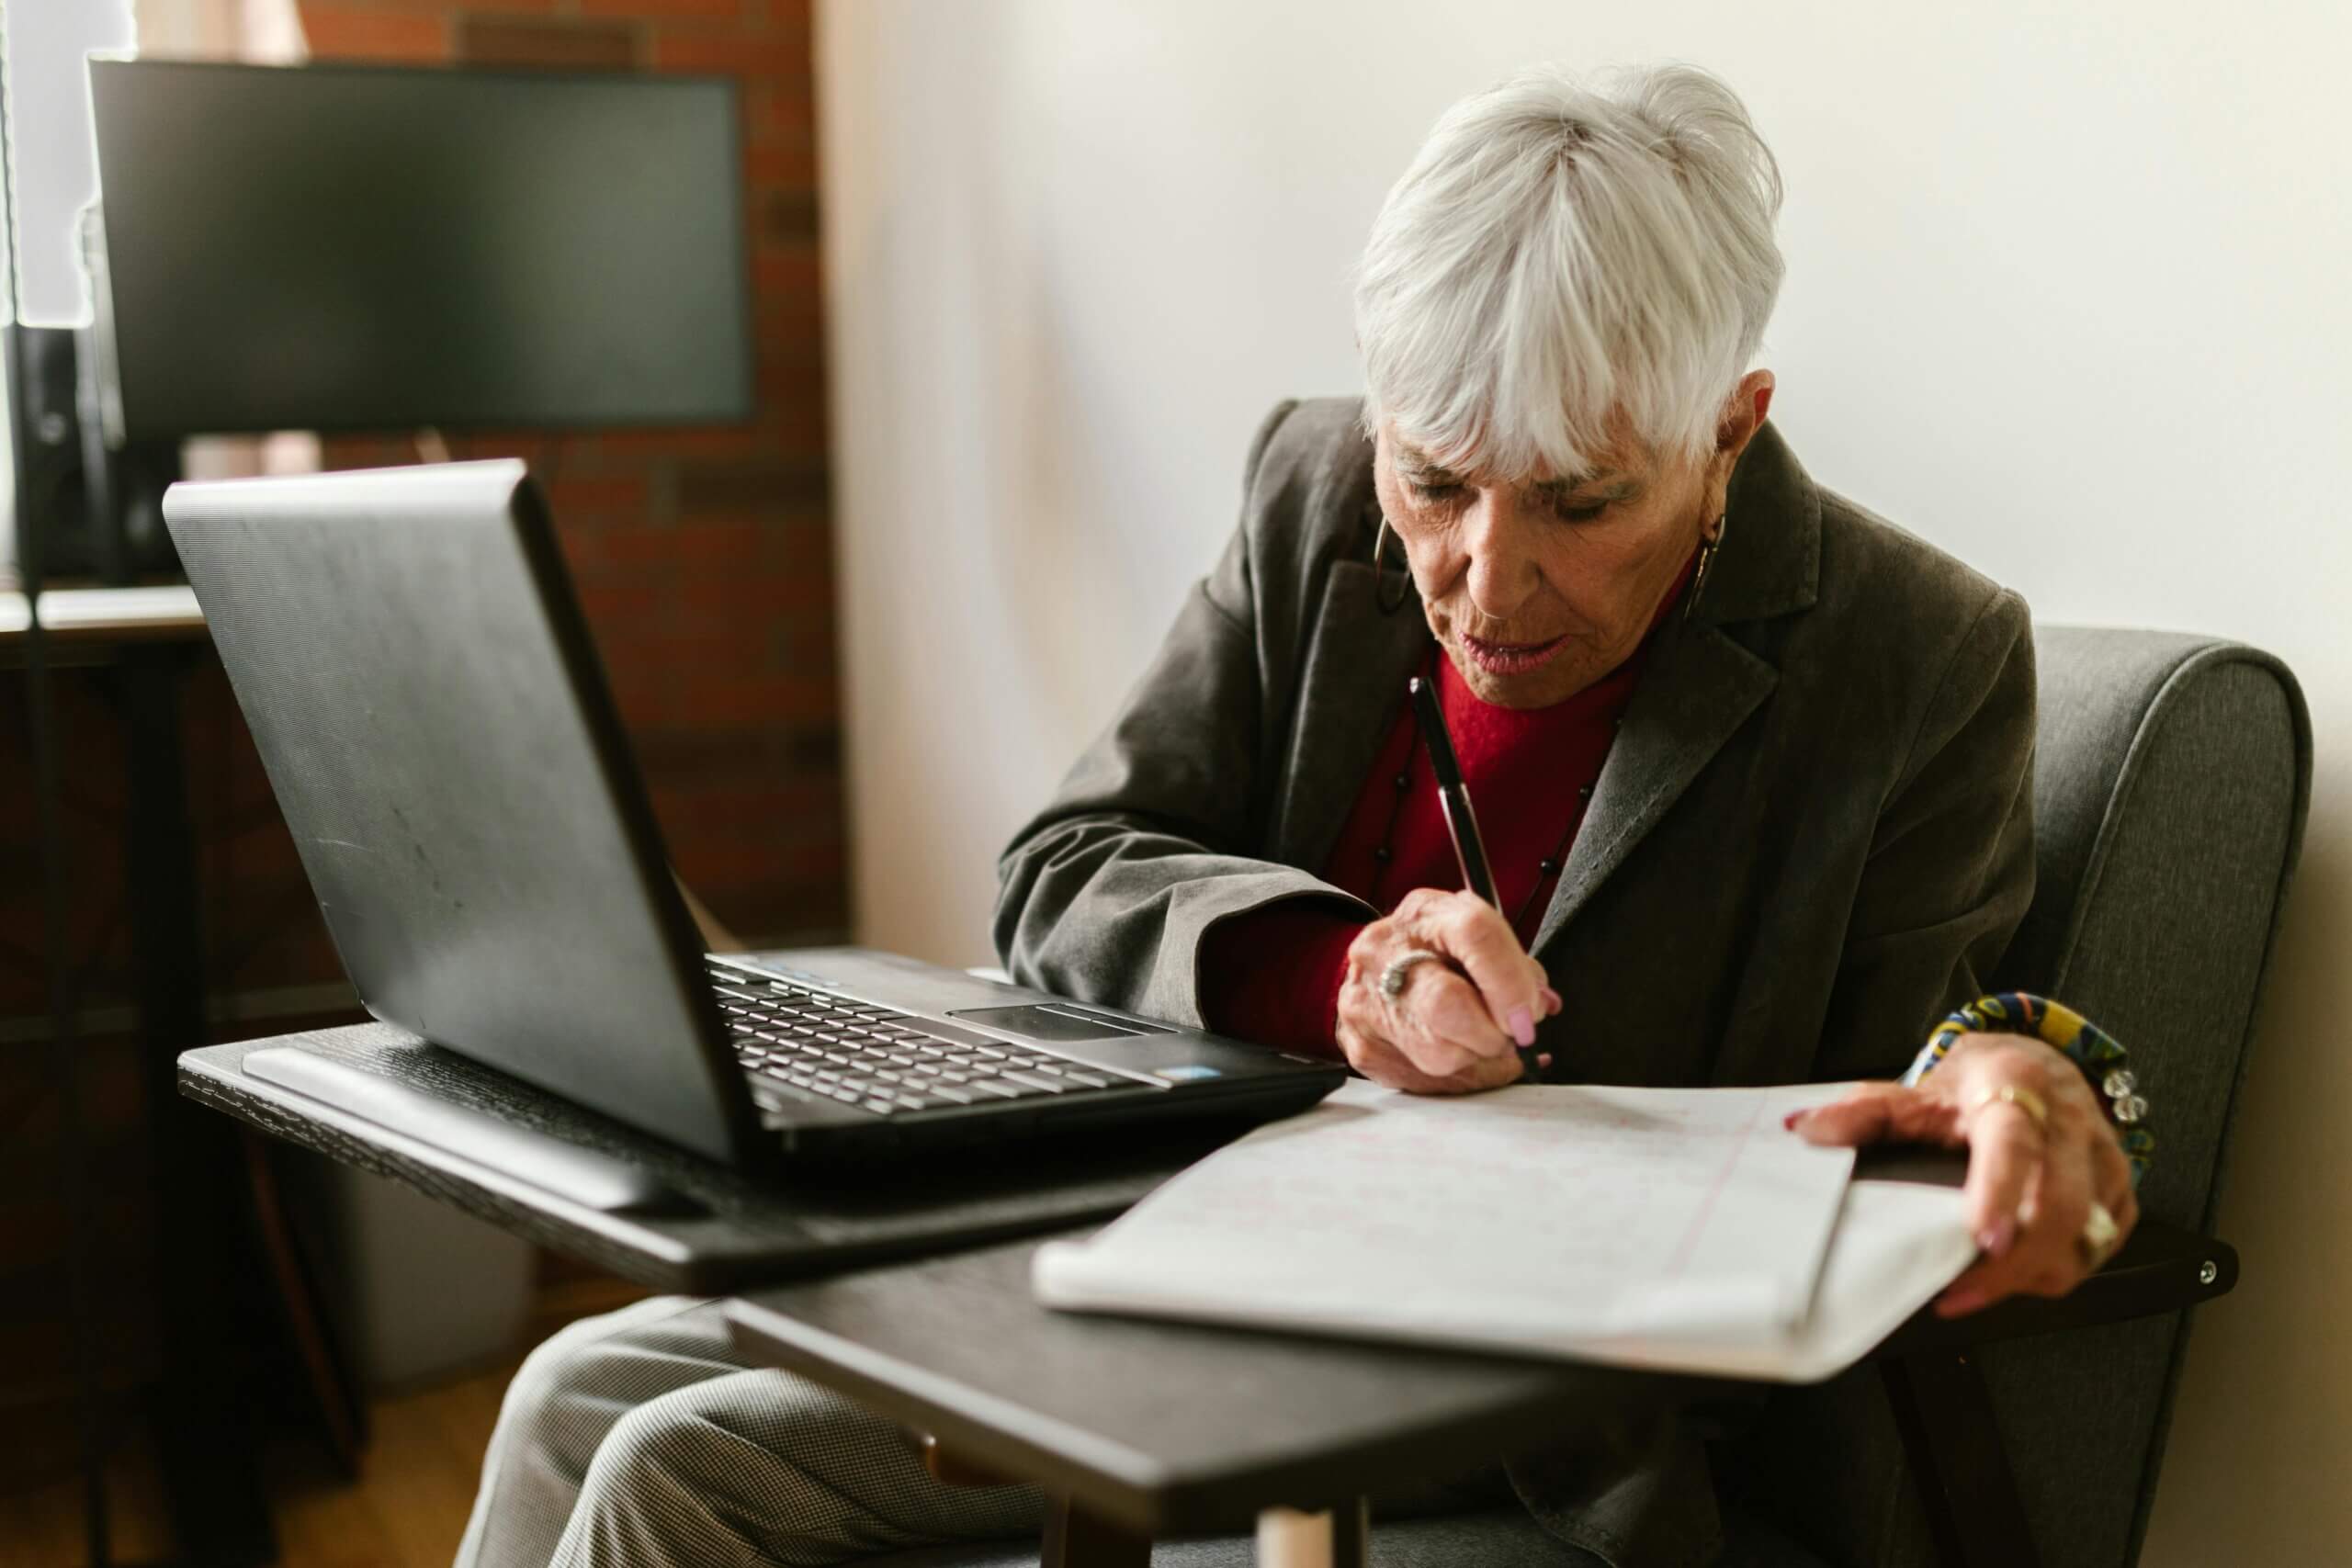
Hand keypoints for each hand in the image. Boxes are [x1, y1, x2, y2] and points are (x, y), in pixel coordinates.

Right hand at [1332, 888, 1559, 1094]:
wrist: (1374, 971)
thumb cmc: (1435, 955)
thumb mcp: (1476, 942)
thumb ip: (1514, 968)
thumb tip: (1539, 1006)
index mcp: (1426, 913)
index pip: (1475, 934)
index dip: (1511, 982)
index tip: (1529, 1014)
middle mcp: (1386, 951)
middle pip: (1447, 1003)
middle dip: (1493, 1032)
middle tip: (1509, 1034)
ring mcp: (1367, 1000)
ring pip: (1439, 1052)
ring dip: (1474, 1056)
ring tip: (1474, 1038)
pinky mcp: (1363, 1046)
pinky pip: (1425, 1080)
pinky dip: (1456, 1077)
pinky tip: (1457, 1054)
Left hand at [1788, 1032, 2136, 1315]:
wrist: (2038, 1066)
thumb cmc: (1978, 1084)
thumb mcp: (1917, 1090)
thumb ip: (1863, 1113)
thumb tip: (1806, 1129)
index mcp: (2017, 1091)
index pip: (2014, 1144)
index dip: (2001, 1192)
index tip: (1983, 1237)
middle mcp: (2073, 1127)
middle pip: (2059, 1210)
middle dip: (2011, 1266)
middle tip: (1958, 1292)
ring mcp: (2105, 1162)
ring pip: (2081, 1242)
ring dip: (2029, 1274)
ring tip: (1978, 1281)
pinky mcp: (2120, 1193)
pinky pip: (2094, 1251)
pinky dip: (2053, 1270)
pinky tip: (2016, 1268)